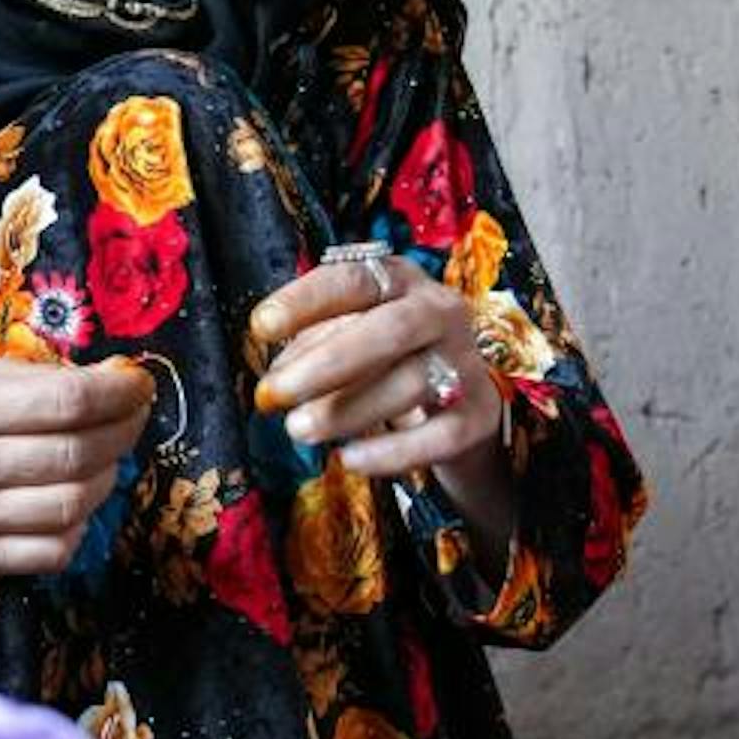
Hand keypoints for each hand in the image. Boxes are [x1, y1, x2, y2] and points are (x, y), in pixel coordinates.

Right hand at [0, 357, 153, 574]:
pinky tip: (72, 501)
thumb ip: (48, 376)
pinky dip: (78, 526)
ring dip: (106, 478)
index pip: (66, 401)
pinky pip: (52, 552)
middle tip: (131, 419)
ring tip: (102, 459)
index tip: (138, 386)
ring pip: (72, 506)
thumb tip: (122, 380)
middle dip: (122, 432)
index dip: (118, 394)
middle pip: (75, 455)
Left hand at [248, 249, 500, 482]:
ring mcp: (465, 363)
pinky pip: (437, 436)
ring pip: (411, 384)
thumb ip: (314, 345)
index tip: (260, 326)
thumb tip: (277, 377)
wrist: (463, 400)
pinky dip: (390, 452)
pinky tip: (349, 459)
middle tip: (274, 394)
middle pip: (389, 331)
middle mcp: (440, 313)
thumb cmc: (389, 359)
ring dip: (348, 410)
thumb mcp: (352, 335)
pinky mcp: (477, 415)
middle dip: (325, 364)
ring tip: (299, 430)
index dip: (306, 301)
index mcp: (401, 282)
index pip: (355, 280)